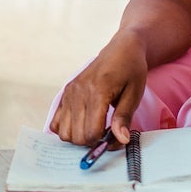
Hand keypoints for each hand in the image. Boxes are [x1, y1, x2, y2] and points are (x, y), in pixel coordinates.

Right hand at [48, 27, 148, 147]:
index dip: (105, 142)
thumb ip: (124, 118)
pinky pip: (56, 122)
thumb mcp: (134, 94)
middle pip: (77, 136)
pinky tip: (82, 124)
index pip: (91, 132)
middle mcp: (78, 92)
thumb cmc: (131, 70)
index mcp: (97, 92)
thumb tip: (121, 140)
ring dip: (79, 137)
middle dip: (93, 142)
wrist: (121, 49)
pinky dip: (67, 129)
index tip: (116, 137)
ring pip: (64, 133)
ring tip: (95, 128)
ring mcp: (69, 92)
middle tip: (107, 133)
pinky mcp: (65, 93)